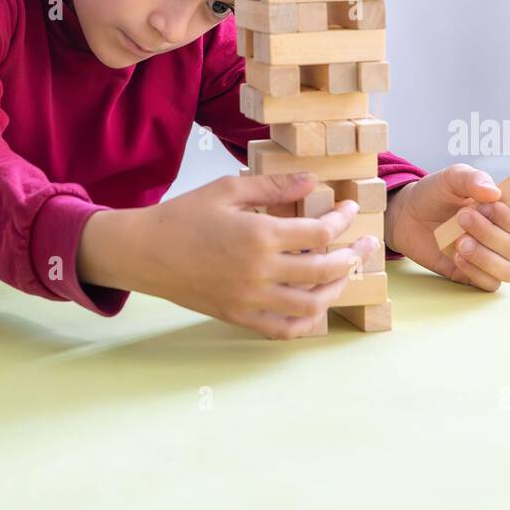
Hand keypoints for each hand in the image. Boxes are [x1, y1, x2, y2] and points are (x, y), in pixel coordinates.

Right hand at [129, 171, 379, 338]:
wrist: (145, 252)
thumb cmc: (184, 215)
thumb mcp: (228, 189)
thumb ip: (273, 186)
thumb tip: (311, 180)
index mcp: (260, 234)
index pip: (320, 232)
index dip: (341, 220)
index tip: (347, 208)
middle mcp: (260, 271)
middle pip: (324, 269)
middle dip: (352, 255)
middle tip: (364, 244)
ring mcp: (250, 299)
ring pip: (311, 304)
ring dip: (336, 289)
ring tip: (344, 274)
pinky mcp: (239, 316)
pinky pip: (283, 328)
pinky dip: (305, 322)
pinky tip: (315, 306)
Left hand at [385, 163, 509, 290]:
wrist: (407, 215)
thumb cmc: (436, 194)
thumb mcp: (451, 178)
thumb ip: (472, 178)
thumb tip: (495, 192)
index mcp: (508, 213)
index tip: (488, 206)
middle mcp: (505, 237)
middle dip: (490, 233)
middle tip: (462, 217)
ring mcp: (492, 258)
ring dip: (485, 257)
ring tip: (459, 241)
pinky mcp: (475, 275)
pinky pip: (491, 285)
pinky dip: (475, 272)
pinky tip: (456, 257)